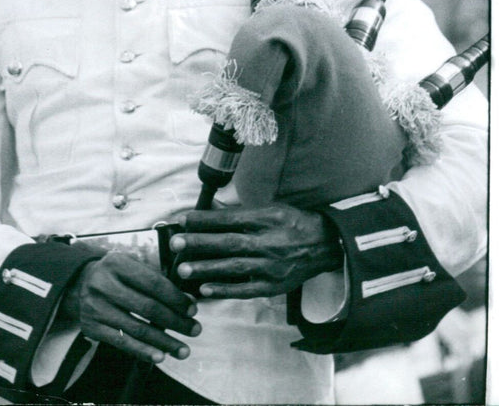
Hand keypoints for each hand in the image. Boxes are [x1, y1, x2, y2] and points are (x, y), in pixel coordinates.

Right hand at [63, 251, 200, 363]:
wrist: (80, 283)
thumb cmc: (117, 275)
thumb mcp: (132, 267)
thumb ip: (158, 282)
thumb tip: (188, 302)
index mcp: (117, 263)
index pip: (153, 283)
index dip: (176, 298)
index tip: (193, 310)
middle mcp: (103, 284)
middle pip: (147, 308)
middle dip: (175, 321)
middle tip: (194, 330)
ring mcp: (95, 307)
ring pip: (137, 329)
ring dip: (164, 342)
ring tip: (184, 350)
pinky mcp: (91, 327)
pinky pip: (122, 343)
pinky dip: (143, 352)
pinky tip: (161, 356)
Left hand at [169, 204, 343, 298]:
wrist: (323, 245)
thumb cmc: (291, 223)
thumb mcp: (269, 208)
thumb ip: (240, 212)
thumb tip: (210, 209)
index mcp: (265, 218)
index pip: (230, 219)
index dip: (206, 220)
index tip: (183, 220)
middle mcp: (267, 242)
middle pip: (228, 242)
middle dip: (199, 243)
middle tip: (175, 244)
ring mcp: (269, 266)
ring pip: (233, 267)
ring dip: (206, 268)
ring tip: (182, 270)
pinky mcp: (272, 285)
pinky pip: (245, 289)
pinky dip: (225, 290)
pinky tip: (205, 289)